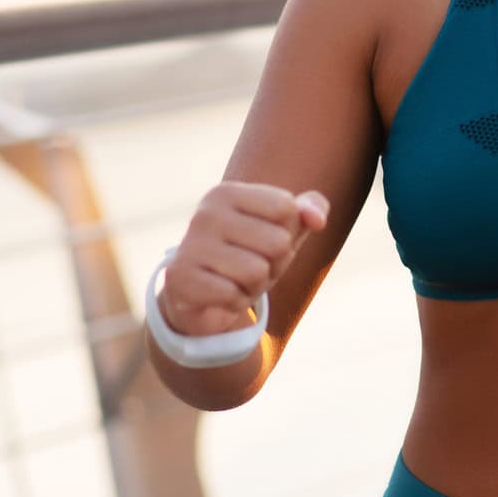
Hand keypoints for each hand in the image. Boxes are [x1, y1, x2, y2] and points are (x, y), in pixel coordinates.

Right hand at [159, 180, 331, 335]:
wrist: (199, 296)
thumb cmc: (247, 255)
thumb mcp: (283, 229)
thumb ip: (309, 211)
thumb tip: (318, 220)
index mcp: (228, 193)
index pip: (288, 209)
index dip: (287, 235)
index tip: (263, 243)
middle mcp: (206, 213)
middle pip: (278, 243)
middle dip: (274, 266)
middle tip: (250, 268)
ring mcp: (190, 244)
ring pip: (258, 272)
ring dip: (254, 287)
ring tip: (234, 282)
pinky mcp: (179, 277)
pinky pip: (232, 295)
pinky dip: (234, 303)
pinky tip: (218, 296)